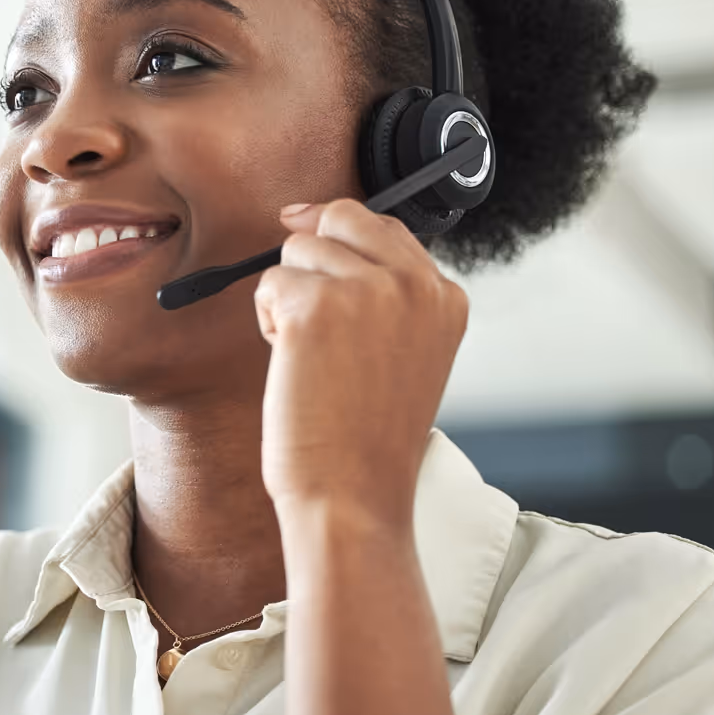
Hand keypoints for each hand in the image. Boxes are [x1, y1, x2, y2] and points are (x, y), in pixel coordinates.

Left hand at [254, 199, 467, 530]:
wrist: (353, 496)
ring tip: (313, 359)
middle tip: (311, 322)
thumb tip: (310, 221)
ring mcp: (369, 290)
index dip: (341, 238)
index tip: (318, 264)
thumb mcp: (406, 353)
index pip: (384, 227)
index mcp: (446, 296)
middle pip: (341, 217)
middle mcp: (416, 283)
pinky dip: (267, 321)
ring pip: (297, 251)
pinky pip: (268, 284)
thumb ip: (386, 293)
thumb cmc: (368, 438)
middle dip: (312, 260)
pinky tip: (293, 365)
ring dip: (289, 299)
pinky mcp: (316, 305)